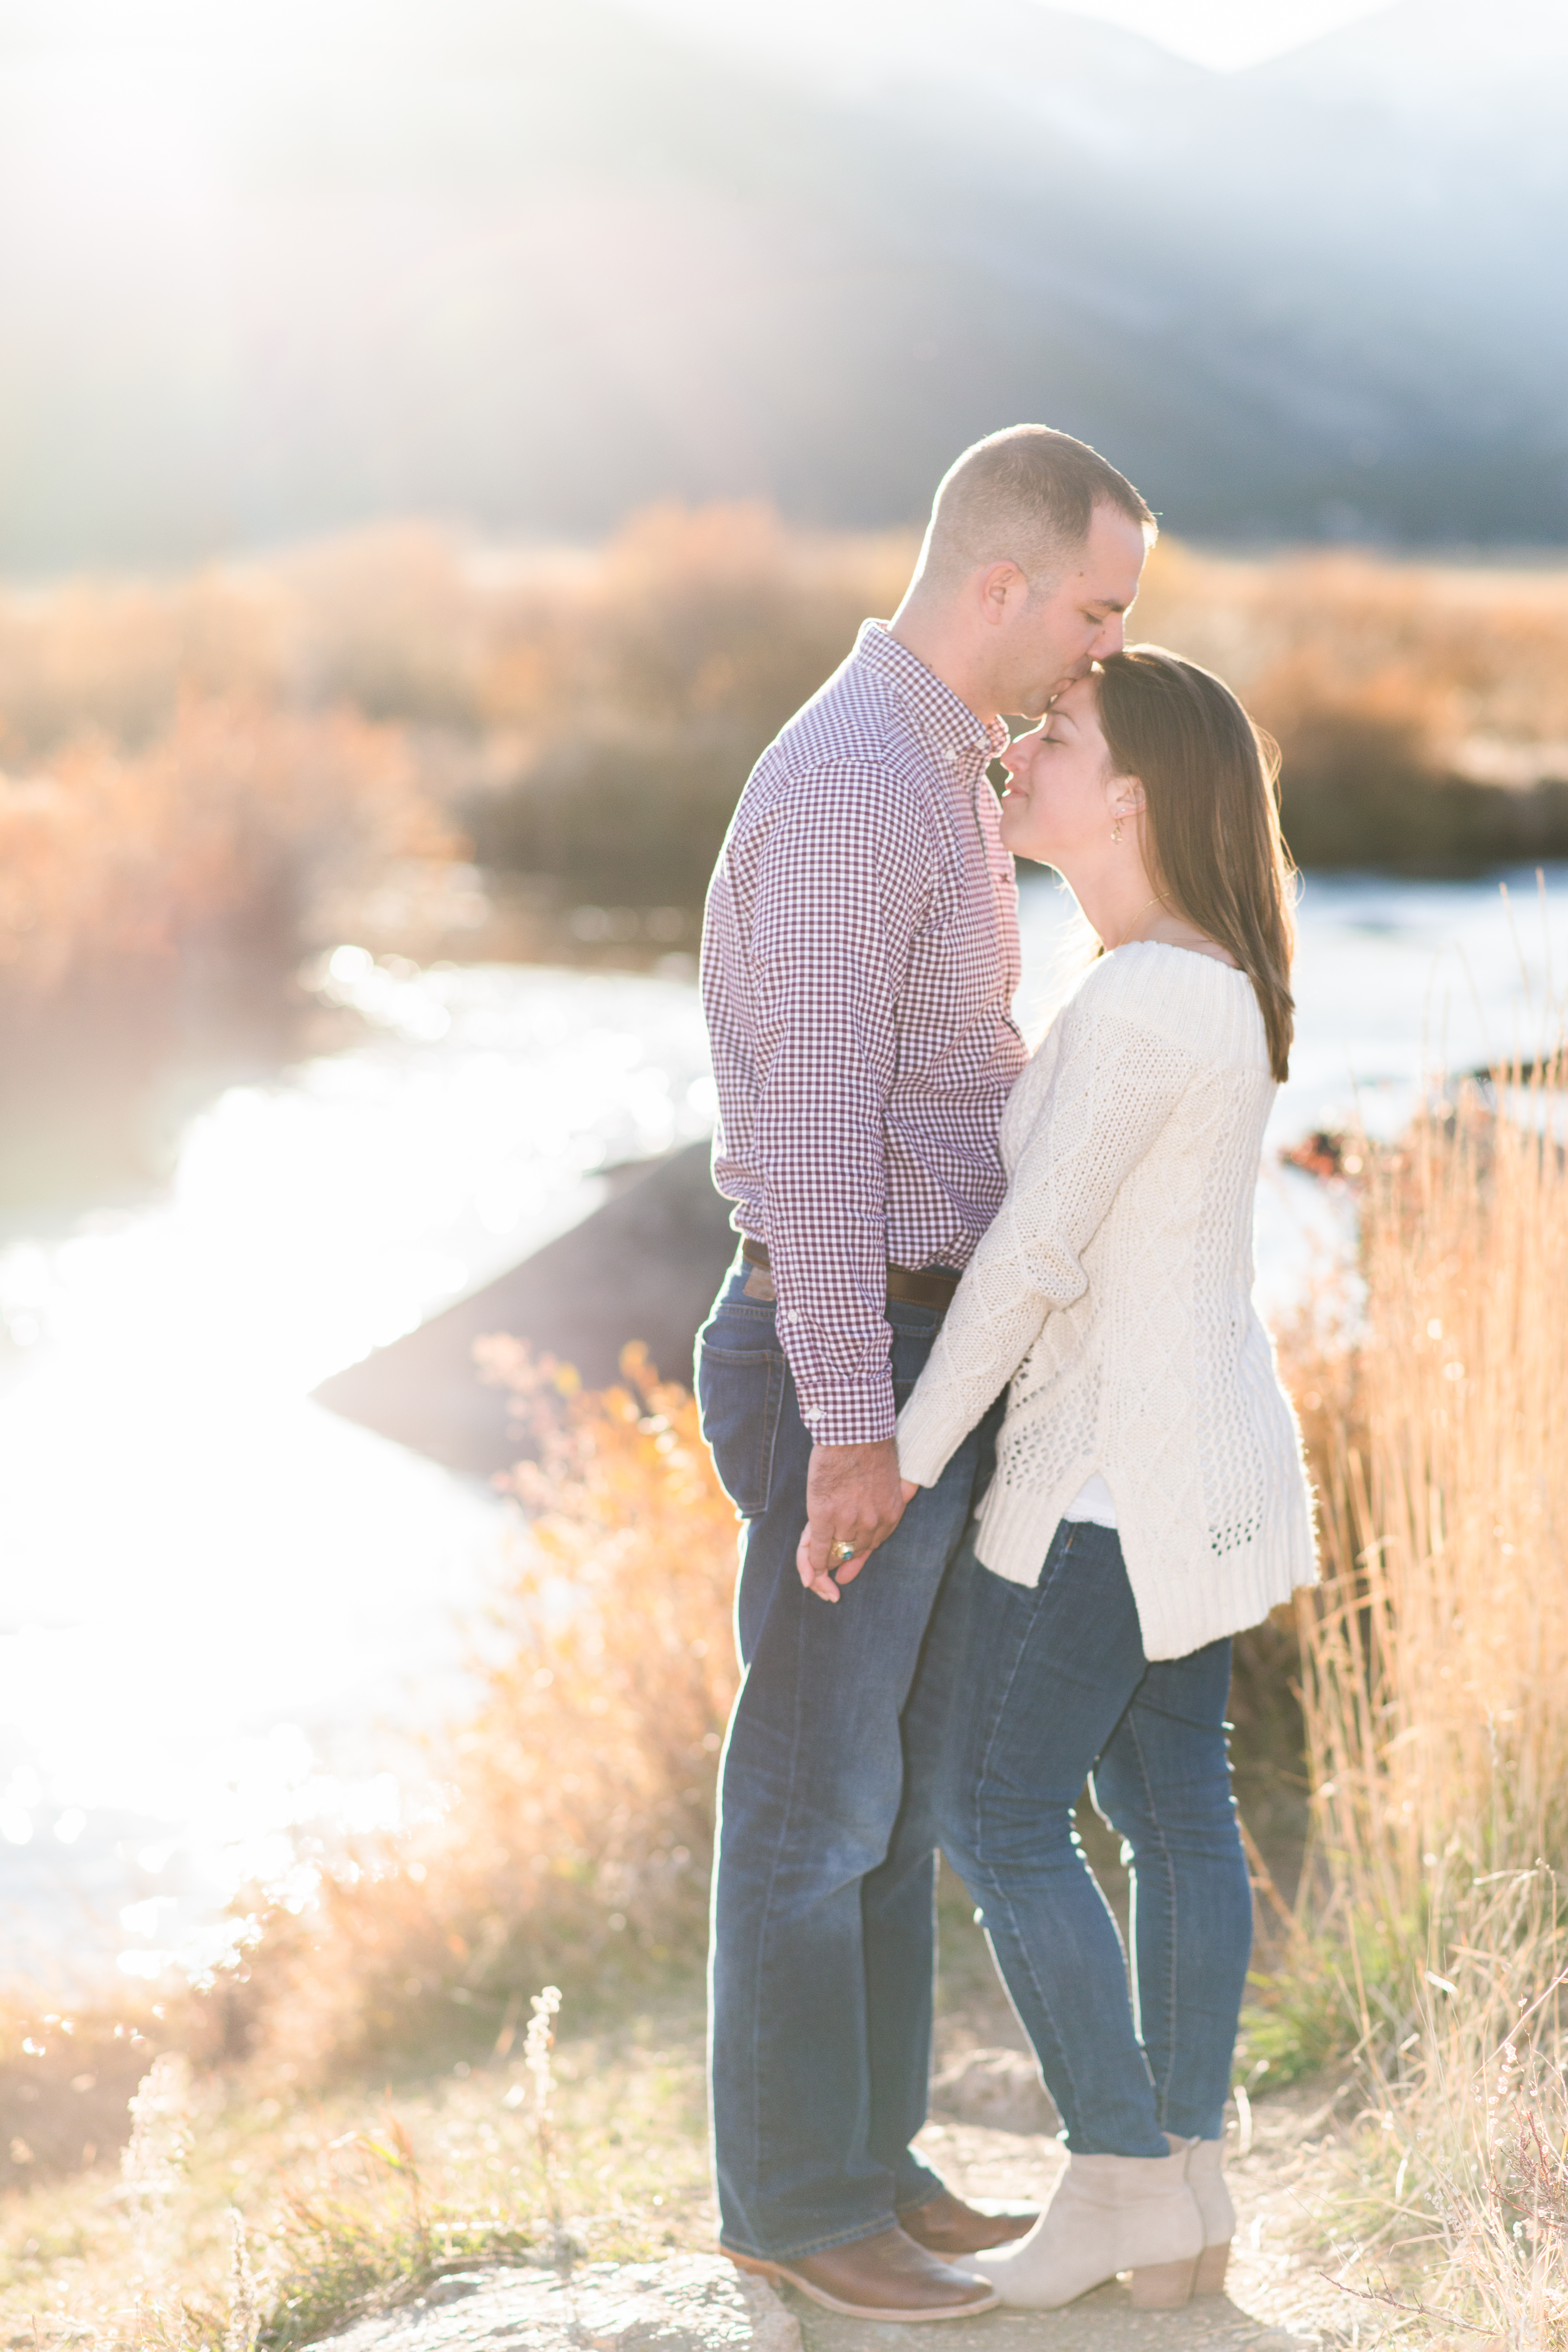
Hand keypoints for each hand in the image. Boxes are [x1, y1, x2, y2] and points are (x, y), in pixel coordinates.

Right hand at [795, 1439, 908, 1602]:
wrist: (854, 1431)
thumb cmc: (872, 1446)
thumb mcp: (896, 1474)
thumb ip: (905, 1489)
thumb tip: (915, 1490)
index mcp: (890, 1515)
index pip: (872, 1546)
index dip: (856, 1561)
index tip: (844, 1575)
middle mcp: (872, 1524)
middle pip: (853, 1552)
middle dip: (837, 1564)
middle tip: (826, 1577)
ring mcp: (848, 1521)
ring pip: (834, 1552)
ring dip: (821, 1563)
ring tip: (813, 1575)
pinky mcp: (824, 1516)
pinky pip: (818, 1549)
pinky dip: (812, 1561)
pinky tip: (809, 1570)